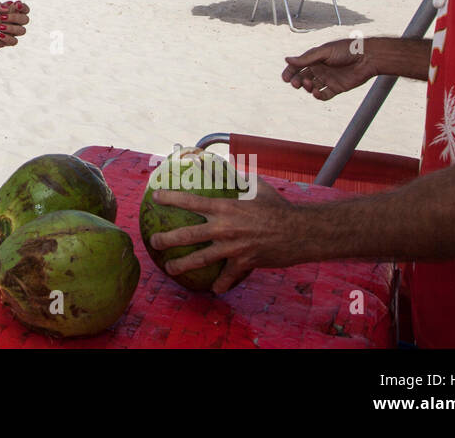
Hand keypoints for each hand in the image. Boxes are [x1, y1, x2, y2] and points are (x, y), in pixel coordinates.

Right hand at [0, 1, 28, 71]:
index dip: (3, 7)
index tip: (10, 3)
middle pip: (0, 19)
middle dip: (11, 13)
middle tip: (19, 7)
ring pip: (4, 29)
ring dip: (12, 24)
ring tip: (18, 20)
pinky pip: (4, 41)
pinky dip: (9, 37)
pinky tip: (12, 34)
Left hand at [147, 183, 298, 292]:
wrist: (301, 231)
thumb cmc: (278, 206)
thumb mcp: (256, 186)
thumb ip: (236, 177)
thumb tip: (222, 164)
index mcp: (226, 207)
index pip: (191, 202)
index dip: (171, 198)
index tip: (155, 197)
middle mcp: (225, 228)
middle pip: (188, 235)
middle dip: (167, 239)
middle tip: (153, 241)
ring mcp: (234, 248)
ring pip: (201, 259)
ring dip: (182, 265)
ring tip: (169, 268)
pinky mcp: (245, 263)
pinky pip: (228, 277)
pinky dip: (220, 284)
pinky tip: (213, 289)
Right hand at [282, 39, 373, 101]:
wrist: (368, 57)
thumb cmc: (347, 50)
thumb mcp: (324, 52)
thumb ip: (306, 58)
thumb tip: (287, 60)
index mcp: (315, 58)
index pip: (298, 66)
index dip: (290, 72)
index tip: (285, 78)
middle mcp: (320, 69)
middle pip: (303, 78)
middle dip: (297, 81)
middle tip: (296, 83)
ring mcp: (328, 79)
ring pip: (312, 87)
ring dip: (307, 88)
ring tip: (309, 85)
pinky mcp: (337, 88)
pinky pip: (324, 95)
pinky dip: (318, 96)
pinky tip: (317, 93)